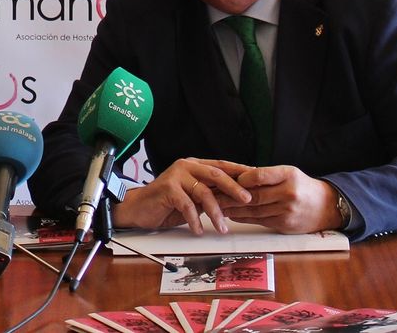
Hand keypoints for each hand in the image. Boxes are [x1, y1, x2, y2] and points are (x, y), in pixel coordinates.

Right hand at [113, 158, 252, 233]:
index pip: (222, 166)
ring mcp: (176, 176)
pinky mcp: (167, 188)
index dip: (240, 172)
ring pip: (203, 192)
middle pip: (216, 174)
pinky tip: (198, 230)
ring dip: (215, 212)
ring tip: (222, 228)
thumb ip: (211, 195)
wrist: (139, 209)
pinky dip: (195, 220)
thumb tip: (238, 200)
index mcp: (195, 166)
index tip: (257, 181)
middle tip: (247, 199)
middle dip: (234, 187)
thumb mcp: (194, 199)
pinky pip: (187, 205)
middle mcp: (186, 166)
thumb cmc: (168, 204)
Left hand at [221, 165, 339, 233]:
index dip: (241, 178)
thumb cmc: (302, 186)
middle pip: (254, 196)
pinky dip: (244, 218)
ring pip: (254, 210)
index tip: (225, 178)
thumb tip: (237, 176)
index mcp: (289, 175)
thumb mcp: (288, 173)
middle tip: (212, 194)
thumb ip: (266, 175)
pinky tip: (231, 215)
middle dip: (230, 196)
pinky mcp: (284, 225)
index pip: (260, 174)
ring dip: (233, 209)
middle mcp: (289, 193)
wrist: (326, 206)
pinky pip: (259, 221)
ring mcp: (287, 211)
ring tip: (216, 206)